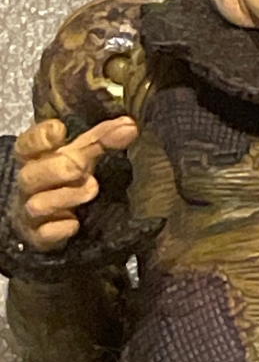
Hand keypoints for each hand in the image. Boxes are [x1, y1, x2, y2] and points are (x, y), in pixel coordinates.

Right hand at [12, 116, 138, 251]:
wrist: (48, 219)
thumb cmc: (66, 177)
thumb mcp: (82, 154)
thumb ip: (102, 138)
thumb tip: (129, 125)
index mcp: (34, 159)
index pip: (26, 145)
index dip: (40, 138)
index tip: (60, 130)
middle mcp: (29, 185)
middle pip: (31, 175)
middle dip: (59, 168)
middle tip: (83, 168)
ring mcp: (31, 212)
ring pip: (37, 205)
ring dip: (66, 197)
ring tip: (92, 189)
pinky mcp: (39, 237)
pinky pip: (45, 234)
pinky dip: (61, 228)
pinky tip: (75, 223)